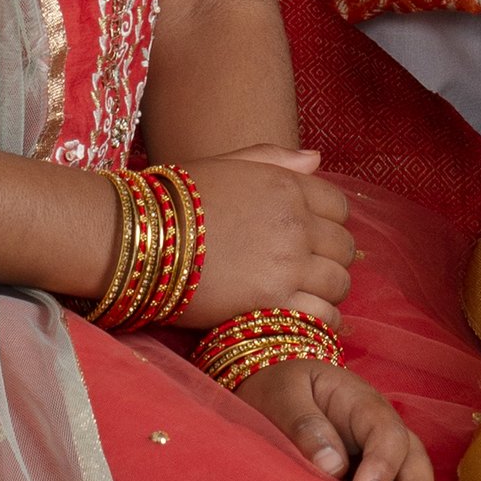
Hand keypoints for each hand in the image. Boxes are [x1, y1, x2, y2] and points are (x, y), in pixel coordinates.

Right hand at [178, 147, 355, 326]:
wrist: (136, 237)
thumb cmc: (173, 199)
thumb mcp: (227, 164)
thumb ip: (275, 160)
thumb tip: (316, 159)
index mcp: (286, 185)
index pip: (339, 207)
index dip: (329, 225)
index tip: (311, 240)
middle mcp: (295, 222)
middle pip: (344, 248)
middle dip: (331, 260)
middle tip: (308, 273)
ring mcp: (288, 263)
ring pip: (339, 284)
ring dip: (328, 293)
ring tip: (305, 299)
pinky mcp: (273, 301)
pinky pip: (323, 316)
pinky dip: (320, 321)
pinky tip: (302, 321)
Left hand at [238, 360, 447, 480]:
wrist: (278, 391)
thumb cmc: (281, 389)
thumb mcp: (284, 394)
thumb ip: (305, 424)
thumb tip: (331, 466)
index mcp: (361, 404)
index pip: (384, 432)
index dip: (381, 465)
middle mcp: (382, 431)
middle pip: (412, 458)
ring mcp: (383, 457)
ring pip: (416, 479)